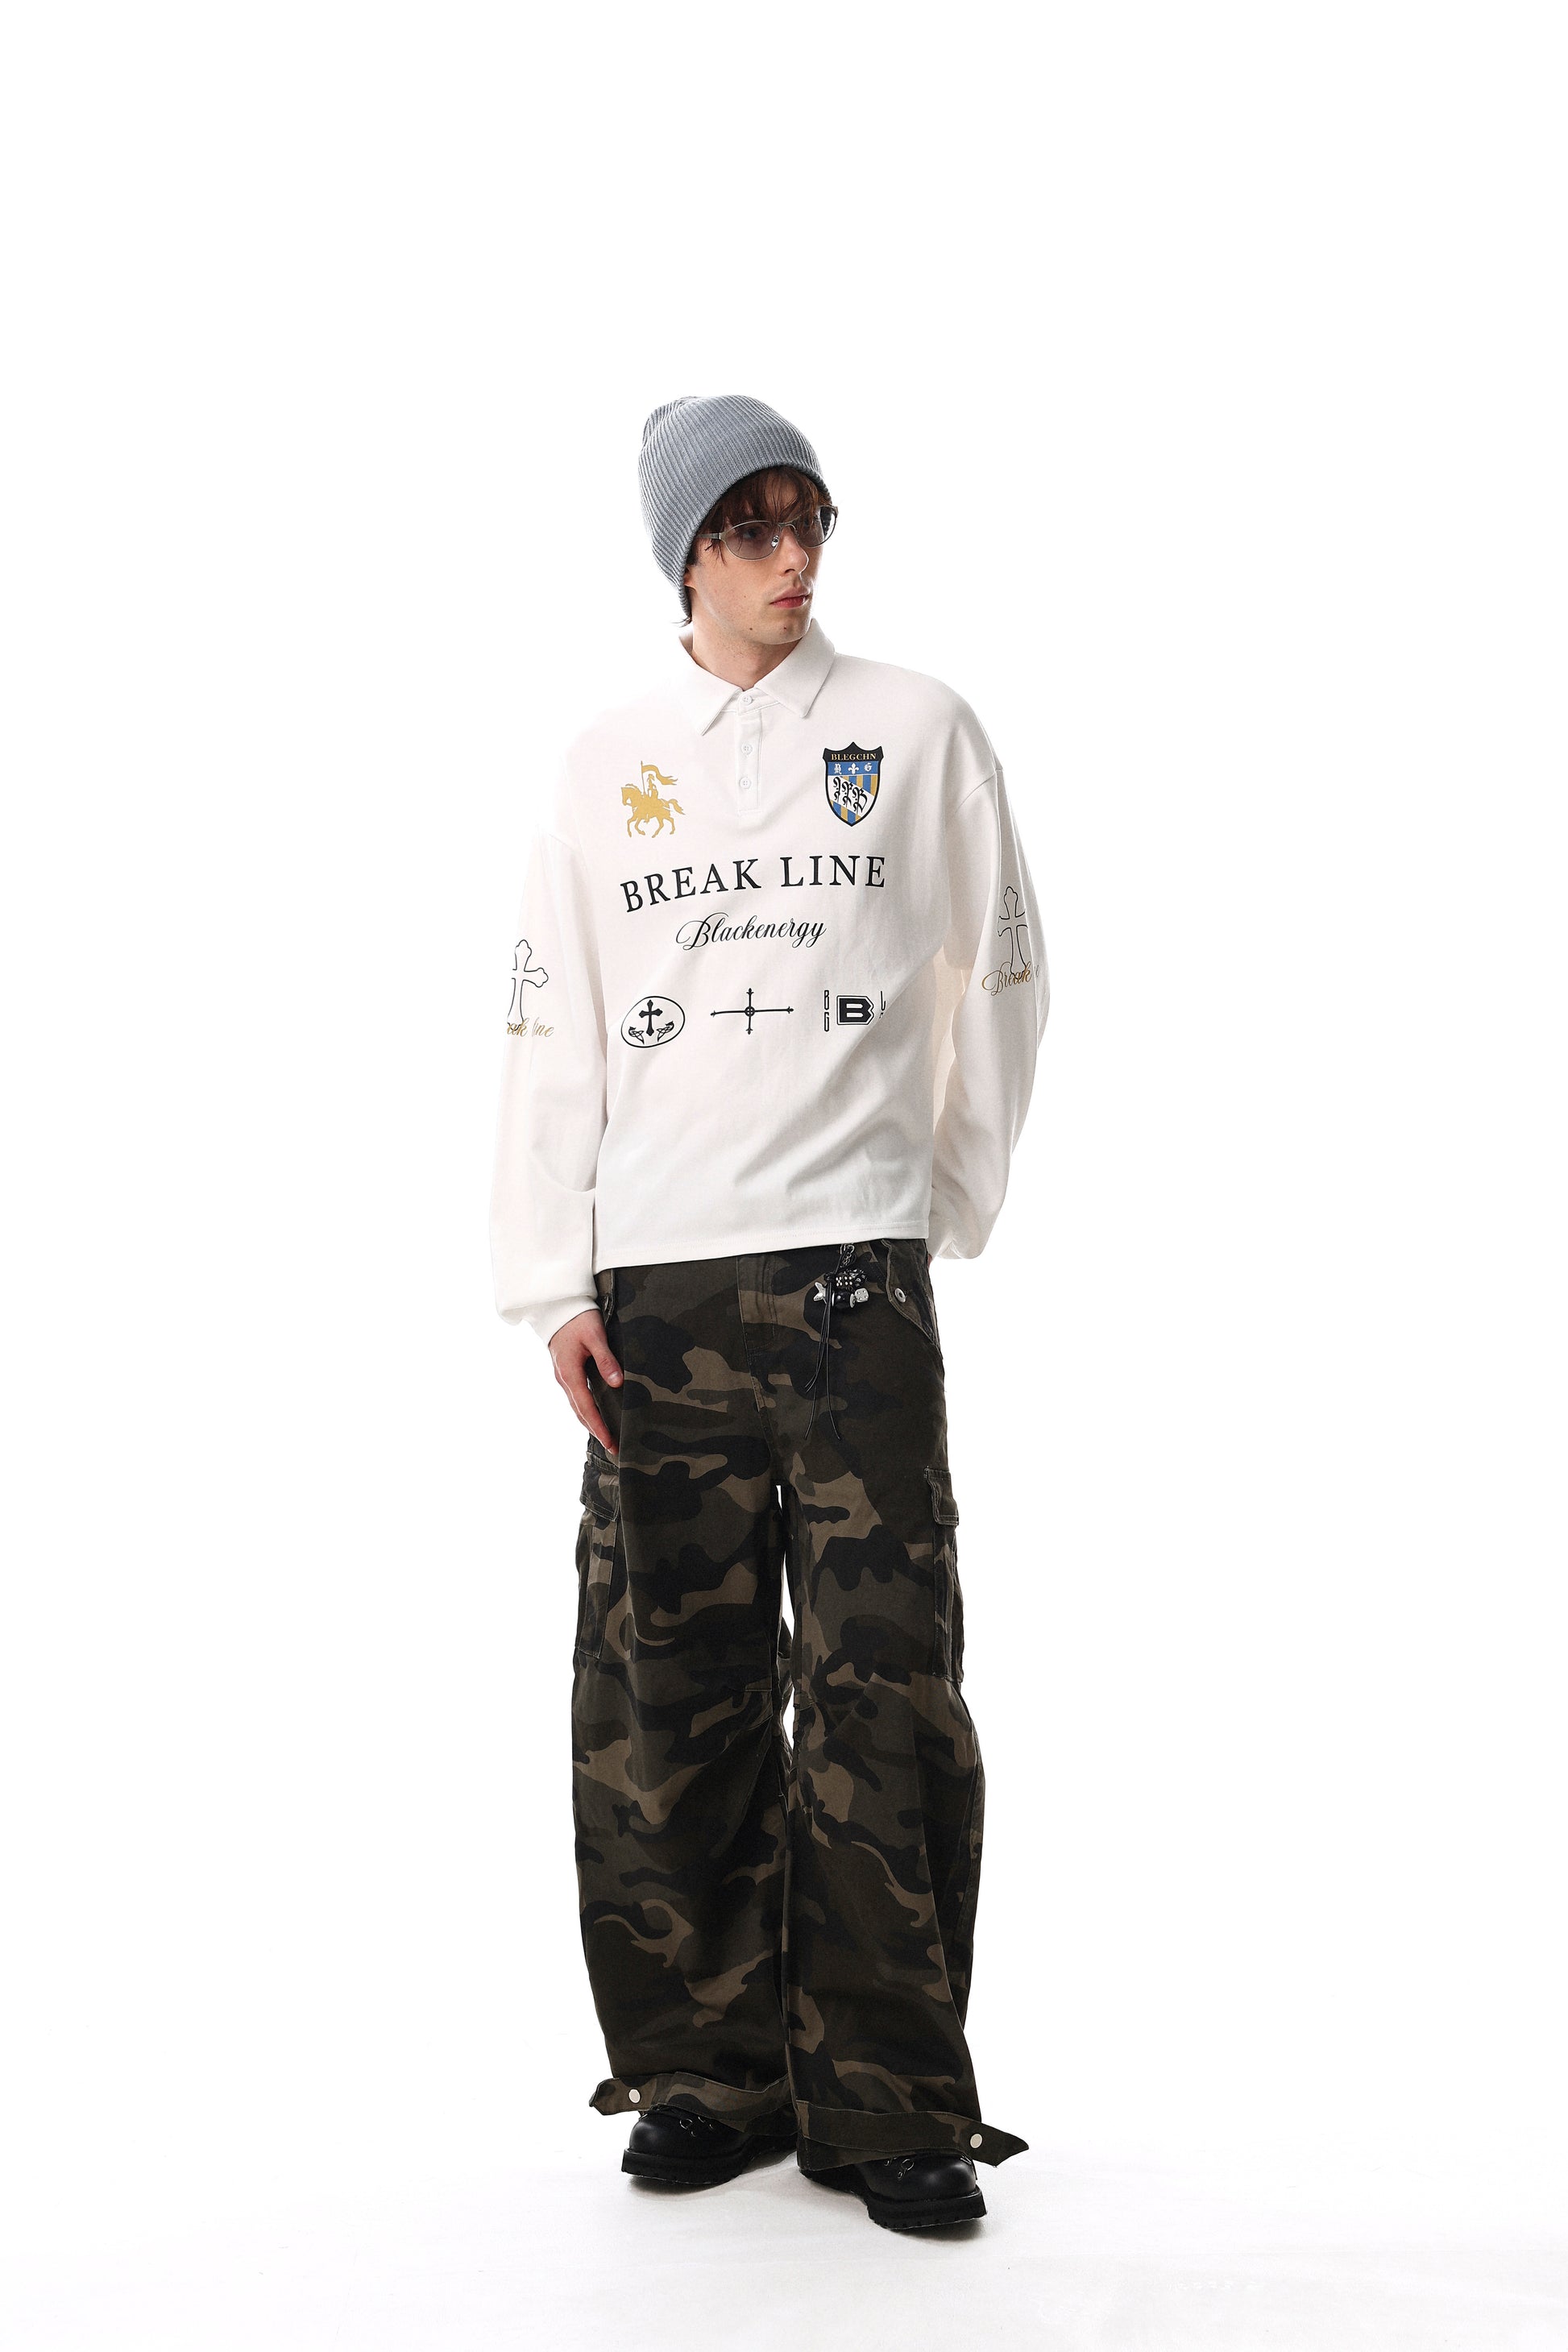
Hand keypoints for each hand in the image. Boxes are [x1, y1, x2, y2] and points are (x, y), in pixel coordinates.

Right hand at [549, 1306, 622, 1452]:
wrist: (557, 1306)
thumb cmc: (578, 1319)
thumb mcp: (595, 1336)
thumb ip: (605, 1359)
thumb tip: (617, 1383)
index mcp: (570, 1373)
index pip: (586, 1407)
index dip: (598, 1426)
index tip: (610, 1442)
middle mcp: (564, 1379)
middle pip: (580, 1412)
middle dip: (595, 1430)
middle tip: (613, 1447)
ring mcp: (563, 1376)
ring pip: (577, 1405)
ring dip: (590, 1422)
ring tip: (605, 1436)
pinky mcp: (566, 1371)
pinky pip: (576, 1396)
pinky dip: (585, 1409)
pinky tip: (594, 1413)